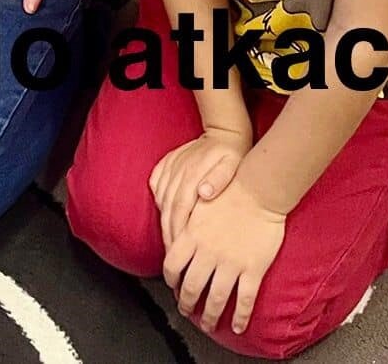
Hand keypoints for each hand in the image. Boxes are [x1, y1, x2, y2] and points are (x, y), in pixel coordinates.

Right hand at [150, 122, 251, 248]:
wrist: (223, 130)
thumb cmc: (231, 153)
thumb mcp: (232, 165)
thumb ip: (218, 179)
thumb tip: (204, 193)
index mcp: (191, 174)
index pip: (180, 209)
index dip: (177, 233)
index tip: (178, 254)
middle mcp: (177, 171)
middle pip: (167, 208)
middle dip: (168, 234)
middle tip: (171, 257)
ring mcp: (170, 166)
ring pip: (160, 198)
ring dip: (163, 221)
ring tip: (168, 243)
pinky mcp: (167, 162)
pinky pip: (156, 183)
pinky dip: (157, 199)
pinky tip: (162, 212)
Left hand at [163, 170, 287, 338]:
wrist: (259, 188)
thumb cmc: (229, 187)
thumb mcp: (197, 200)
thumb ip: (185, 218)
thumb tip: (173, 230)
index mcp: (191, 234)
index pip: (172, 265)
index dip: (170, 280)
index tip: (173, 286)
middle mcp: (208, 252)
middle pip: (192, 287)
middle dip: (187, 304)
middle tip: (186, 311)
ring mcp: (231, 263)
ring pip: (216, 299)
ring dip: (210, 316)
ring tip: (208, 325)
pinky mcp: (253, 269)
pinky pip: (245, 300)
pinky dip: (240, 317)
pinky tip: (237, 326)